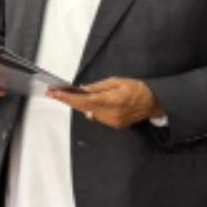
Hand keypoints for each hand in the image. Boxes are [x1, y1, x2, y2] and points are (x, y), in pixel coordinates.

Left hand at [47, 77, 163, 128]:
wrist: (153, 103)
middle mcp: (112, 113)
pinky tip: (83, 102)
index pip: (85, 100)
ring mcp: (113, 121)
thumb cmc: (137, 89)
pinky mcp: (114, 125)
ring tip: (65, 95)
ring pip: (89, 113)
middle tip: (53, 93)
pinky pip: (97, 117)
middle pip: (83, 108)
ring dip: (77, 104)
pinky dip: (89, 109)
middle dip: (67, 100)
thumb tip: (83, 89)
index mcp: (113, 100)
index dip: (69, 97)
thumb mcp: (118, 81)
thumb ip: (99, 87)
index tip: (56, 93)